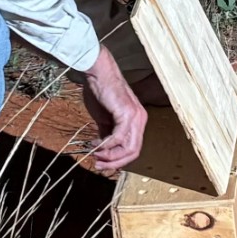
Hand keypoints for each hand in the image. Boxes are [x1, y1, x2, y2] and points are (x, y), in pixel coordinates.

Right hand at [79, 46, 146, 173]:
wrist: (99, 73)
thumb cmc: (101, 92)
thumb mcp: (105, 118)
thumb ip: (107, 133)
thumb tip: (104, 149)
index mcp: (137, 121)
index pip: (133, 148)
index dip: (118, 159)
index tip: (101, 161)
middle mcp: (141, 120)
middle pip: (134, 152)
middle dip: (115, 162)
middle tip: (98, 164)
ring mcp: (137, 117)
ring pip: (129, 149)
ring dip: (110, 156)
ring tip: (95, 154)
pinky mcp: (127, 114)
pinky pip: (118, 138)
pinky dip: (106, 145)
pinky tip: (95, 144)